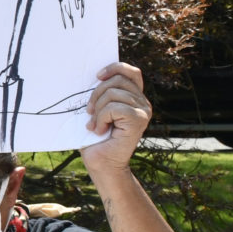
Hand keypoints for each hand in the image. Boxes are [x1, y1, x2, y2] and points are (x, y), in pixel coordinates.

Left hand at [79, 62, 151, 176]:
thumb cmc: (96, 138)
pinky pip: (114, 108)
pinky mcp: (139, 120)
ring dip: (97, 109)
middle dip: (96, 94)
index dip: (115, 68)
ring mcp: (143, 111)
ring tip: (94, 125)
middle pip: (117, 80)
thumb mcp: (98, 110)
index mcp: (135, 98)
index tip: (97, 76)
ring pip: (112, 94)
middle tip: (88, 112)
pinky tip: (99, 130)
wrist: (101, 163)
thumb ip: (103, 94)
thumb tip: (94, 76)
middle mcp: (143, 103)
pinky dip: (101, 118)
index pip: (131, 72)